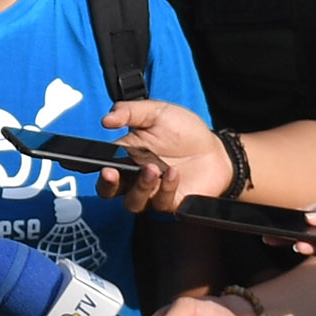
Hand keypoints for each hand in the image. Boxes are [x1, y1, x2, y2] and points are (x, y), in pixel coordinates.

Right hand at [100, 101, 231, 209]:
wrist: (216, 149)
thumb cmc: (184, 131)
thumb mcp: (156, 112)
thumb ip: (129, 112)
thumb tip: (106, 119)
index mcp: (127, 156)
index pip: (104, 167)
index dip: (98, 168)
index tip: (102, 163)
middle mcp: (135, 177)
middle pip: (110, 191)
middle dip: (108, 184)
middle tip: (112, 172)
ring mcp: (153, 192)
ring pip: (133, 202)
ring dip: (139, 187)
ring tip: (152, 169)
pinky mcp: (171, 202)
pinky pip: (161, 202)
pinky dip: (166, 187)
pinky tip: (173, 173)